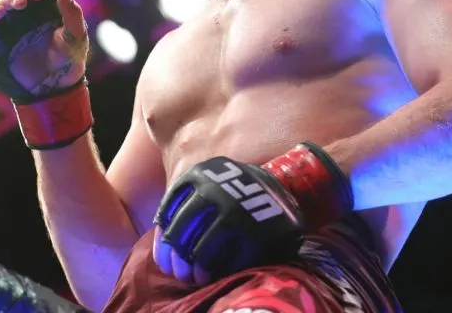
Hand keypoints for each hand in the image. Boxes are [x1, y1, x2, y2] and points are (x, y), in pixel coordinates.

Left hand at [152, 143, 352, 285]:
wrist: (290, 187)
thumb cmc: (242, 191)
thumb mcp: (215, 182)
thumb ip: (189, 203)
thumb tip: (161, 240)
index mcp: (201, 175)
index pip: (170, 211)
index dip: (163, 239)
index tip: (164, 258)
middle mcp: (217, 191)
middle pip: (181, 233)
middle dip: (176, 257)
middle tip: (177, 271)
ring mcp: (237, 213)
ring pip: (201, 250)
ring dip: (193, 268)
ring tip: (194, 277)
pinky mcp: (255, 234)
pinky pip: (227, 260)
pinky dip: (215, 271)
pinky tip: (212, 277)